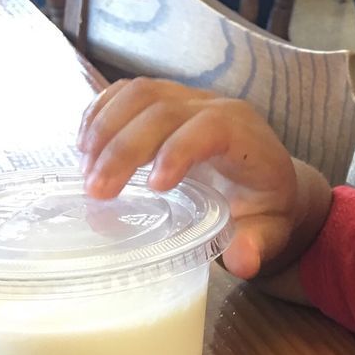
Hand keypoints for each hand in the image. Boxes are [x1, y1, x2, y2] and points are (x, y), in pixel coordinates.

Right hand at [78, 79, 299, 279]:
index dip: (179, 150)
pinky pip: (126, 92)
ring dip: (104, 129)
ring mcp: (189, 99)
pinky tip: (84, 149)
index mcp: (248, 140)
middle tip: (96, 192)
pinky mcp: (166, 98)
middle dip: (124, 149)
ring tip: (86, 172)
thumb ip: (257, 245)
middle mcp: (218, 109)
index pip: (212, 128)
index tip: (154, 188)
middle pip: (163, 109)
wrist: (265, 179)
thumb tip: (242, 262)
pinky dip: (99, 114)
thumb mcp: (269, 231)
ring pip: (140, 94)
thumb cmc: (264, 206)